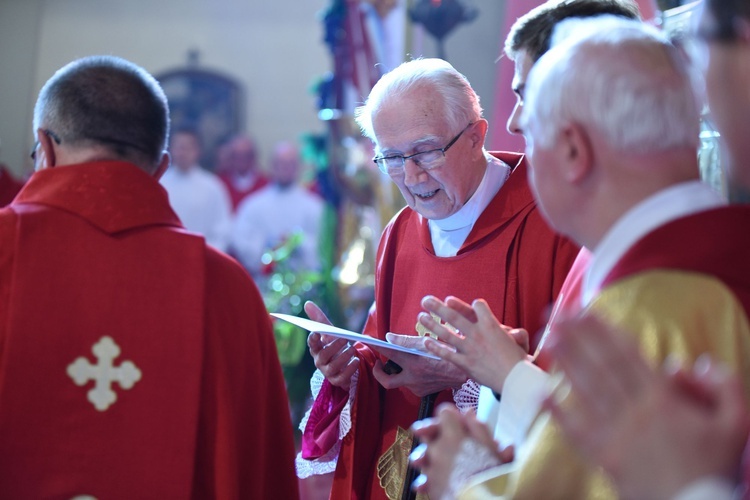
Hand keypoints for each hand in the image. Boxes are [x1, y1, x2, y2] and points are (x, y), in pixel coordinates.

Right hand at [305, 301, 358, 389]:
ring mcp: (328, 372)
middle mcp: (320, 361)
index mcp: (316, 348)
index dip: (313, 339)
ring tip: (352, 349)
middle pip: (323, 356)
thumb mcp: (329, 331)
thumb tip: (307, 303)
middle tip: (344, 338)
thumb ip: (319, 319)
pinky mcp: (337, 380)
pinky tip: (356, 361)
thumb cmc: (334, 344)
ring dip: (343, 357)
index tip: (317, 332)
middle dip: (333, 347)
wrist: (344, 363)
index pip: (312, 344)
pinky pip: (342, 378)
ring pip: (333, 367)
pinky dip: (350, 369)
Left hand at [370, 333, 467, 396]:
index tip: (368, 342)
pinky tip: (416, 368)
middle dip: (378, 372)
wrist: (466, 373)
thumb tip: (388, 337)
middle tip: (378, 363)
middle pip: (386, 380)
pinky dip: (409, 376)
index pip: (388, 353)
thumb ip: (406, 341)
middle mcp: (413, 378)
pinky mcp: (423, 392)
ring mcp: (417, 387)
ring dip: (397, 372)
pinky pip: (410, 384)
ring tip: (401, 361)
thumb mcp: (428, 343)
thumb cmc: (449, 353)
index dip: (376, 347)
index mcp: (414, 364)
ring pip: (399, 382)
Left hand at [410, 404, 512, 498]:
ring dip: (423, 456)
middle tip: (434, 435)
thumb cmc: (490, 474)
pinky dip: (424, 481)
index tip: (456, 421)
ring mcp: (432, 466)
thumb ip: (479, 427)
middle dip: (431, 432)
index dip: (450, 415)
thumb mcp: (491, 447)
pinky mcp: (431, 484)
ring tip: (423, 460)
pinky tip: (422, 483)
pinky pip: (423, 479)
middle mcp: (438, 448)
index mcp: (453, 434)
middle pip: (427, 432)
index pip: (444, 413)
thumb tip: (468, 412)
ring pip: (422, 455)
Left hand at [419, 296, 527, 392]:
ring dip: (432, 324)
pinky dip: (435, 348)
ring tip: (421, 316)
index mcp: (491, 325)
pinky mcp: (466, 364)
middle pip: (455, 317)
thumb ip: (504, 328)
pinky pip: (447, 354)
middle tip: (426, 300)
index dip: (466, 304)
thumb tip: (501, 324)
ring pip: (446, 334)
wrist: (517, 380)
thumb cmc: (517, 359)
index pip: (476, 307)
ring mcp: (470, 349)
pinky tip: (426, 341)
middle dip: (438, 307)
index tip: (452, 301)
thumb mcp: (516, 339)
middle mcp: (478, 334)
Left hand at [543, 314, 749, 498]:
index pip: (629, 356)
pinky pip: (576, 432)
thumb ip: (723, 387)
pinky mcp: (605, 457)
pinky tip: (541, 395)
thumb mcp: (736, 424)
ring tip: (550, 339)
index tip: (587, 312)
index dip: (605, 332)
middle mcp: (636, 411)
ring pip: (587, 391)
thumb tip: (694, 361)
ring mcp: (618, 434)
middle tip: (559, 314)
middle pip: (603, 366)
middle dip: (580, 337)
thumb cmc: (715, 467)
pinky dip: (558, 413)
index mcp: (664, 399)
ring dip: (567, 362)